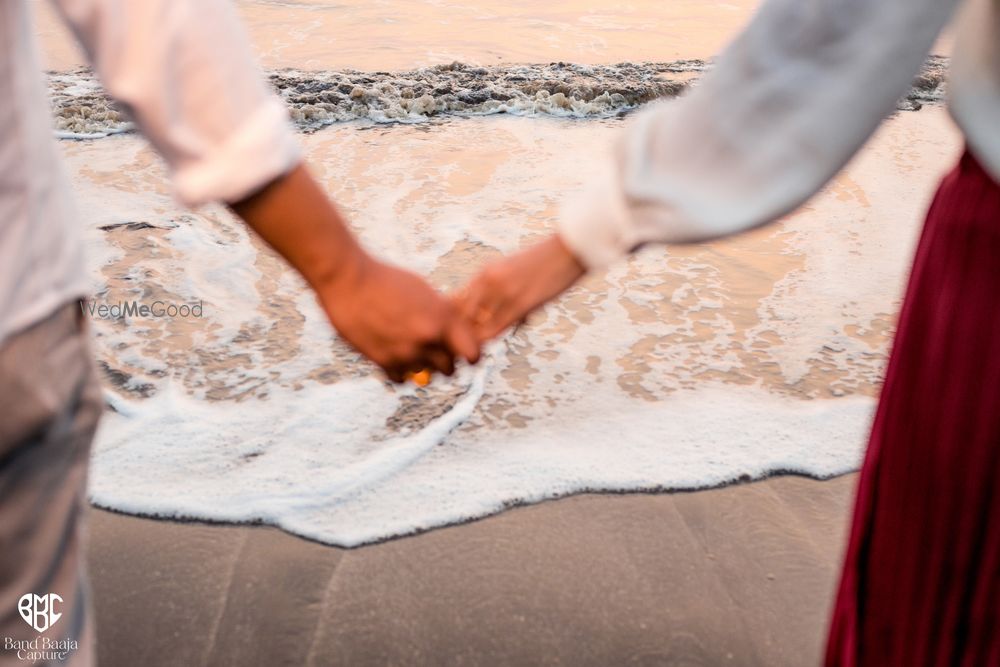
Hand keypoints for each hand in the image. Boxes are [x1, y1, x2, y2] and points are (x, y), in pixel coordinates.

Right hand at [229, 164, 477, 382]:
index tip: (464, 352)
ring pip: (426, 376)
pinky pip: (402, 379)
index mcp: (443, 318)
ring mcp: (405, 352)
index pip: (473, 353)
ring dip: (422, 367)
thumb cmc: (386, 279)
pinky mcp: (383, 361)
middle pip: (451, 369)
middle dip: (446, 362)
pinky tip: (395, 355)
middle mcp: (428, 338)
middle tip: (436, 352)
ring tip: (412, 351)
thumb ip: (441, 313)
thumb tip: (455, 330)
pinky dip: (400, 372)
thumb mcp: (423, 290)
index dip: (470, 354)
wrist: (348, 280)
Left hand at [456, 234, 585, 340]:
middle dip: (455, 334)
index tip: (451, 336)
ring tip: (465, 354)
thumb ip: (495, 290)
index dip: (450, 321)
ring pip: (472, 325)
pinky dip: (484, 341)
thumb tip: (485, 313)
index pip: (454, 301)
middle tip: (453, 351)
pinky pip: (493, 329)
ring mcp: (502, 292)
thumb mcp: (511, 271)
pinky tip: (482, 349)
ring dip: (468, 342)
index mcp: (484, 272)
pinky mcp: (520, 304)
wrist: (568, 249)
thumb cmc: (544, 262)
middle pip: (458, 314)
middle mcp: (487, 281)